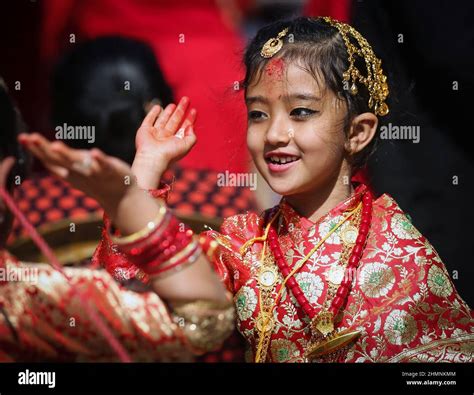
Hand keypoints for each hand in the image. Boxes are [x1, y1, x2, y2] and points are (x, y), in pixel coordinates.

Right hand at [18, 133, 137, 218]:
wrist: (121, 197)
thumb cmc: (96, 180)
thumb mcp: (75, 171)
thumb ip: (60, 160)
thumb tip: (42, 147)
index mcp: (69, 171)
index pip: (50, 159)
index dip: (36, 149)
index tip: (22, 137)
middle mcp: (79, 172)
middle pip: (59, 160)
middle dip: (44, 149)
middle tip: (28, 138)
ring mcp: (95, 172)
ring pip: (79, 163)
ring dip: (67, 155)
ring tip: (55, 145)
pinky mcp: (111, 171)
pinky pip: (105, 165)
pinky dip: (100, 159)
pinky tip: (95, 152)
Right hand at [133, 97, 196, 188]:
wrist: (153, 158)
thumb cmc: (170, 154)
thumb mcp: (187, 145)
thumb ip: (192, 136)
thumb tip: (191, 126)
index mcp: (176, 141)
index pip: (185, 127)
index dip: (190, 119)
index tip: (194, 110)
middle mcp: (166, 137)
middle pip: (175, 120)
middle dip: (181, 110)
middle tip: (186, 99)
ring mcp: (155, 133)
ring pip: (163, 119)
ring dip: (169, 111)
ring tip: (174, 104)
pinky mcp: (145, 130)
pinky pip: (149, 119)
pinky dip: (153, 113)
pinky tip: (158, 107)